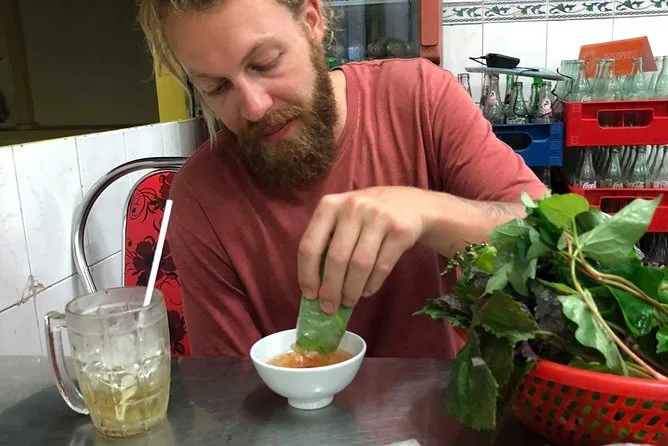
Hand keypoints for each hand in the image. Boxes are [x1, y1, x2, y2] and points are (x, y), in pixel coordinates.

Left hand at [297, 186, 431, 313]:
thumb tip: (315, 288)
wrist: (412, 204)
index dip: (307, 274)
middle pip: (336, 258)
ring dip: (351, 290)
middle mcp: (352, 208)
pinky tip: (366, 291)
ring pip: (360, 265)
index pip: (310, 245)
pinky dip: (372, 284)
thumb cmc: (367, 217)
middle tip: (329, 308)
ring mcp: (378, 217)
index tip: (310, 295)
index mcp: (330, 205)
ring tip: (348, 302)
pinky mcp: (400, 230)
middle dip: (331, 289)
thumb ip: (327, 242)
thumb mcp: (342, 218)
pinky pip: (382, 266)